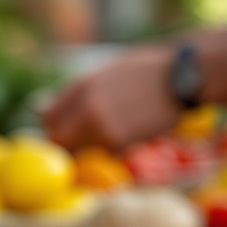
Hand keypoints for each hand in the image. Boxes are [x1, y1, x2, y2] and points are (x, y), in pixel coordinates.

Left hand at [43, 45, 179, 151]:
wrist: (184, 77)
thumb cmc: (150, 71)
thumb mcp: (108, 72)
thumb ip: (77, 93)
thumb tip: (42, 109)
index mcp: (82, 86)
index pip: (49, 117)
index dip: (56, 127)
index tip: (66, 132)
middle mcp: (86, 107)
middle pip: (58, 139)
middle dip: (67, 144)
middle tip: (82, 144)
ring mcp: (101, 127)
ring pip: (80, 152)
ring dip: (88, 152)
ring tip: (110, 140)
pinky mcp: (120, 143)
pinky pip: (103, 156)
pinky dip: (108, 154)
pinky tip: (126, 139)